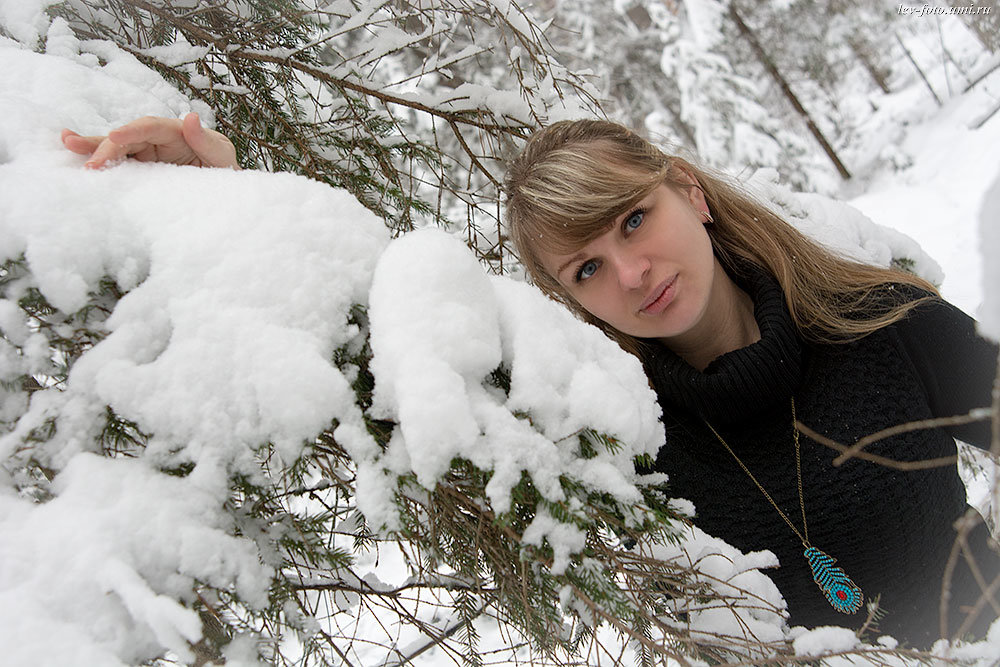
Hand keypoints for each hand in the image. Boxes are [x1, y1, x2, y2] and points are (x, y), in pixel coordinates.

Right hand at [61, 113, 239, 169]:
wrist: (226, 197)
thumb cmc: (225, 173)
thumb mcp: (223, 158)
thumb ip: (207, 141)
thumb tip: (191, 118)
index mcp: (177, 132)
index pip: (151, 127)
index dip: (132, 130)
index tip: (115, 136)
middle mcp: (158, 140)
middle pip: (127, 138)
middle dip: (106, 147)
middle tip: (90, 164)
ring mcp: (147, 154)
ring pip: (116, 148)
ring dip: (92, 147)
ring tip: (68, 143)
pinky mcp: (140, 170)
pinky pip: (118, 164)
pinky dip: (99, 162)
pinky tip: (76, 158)